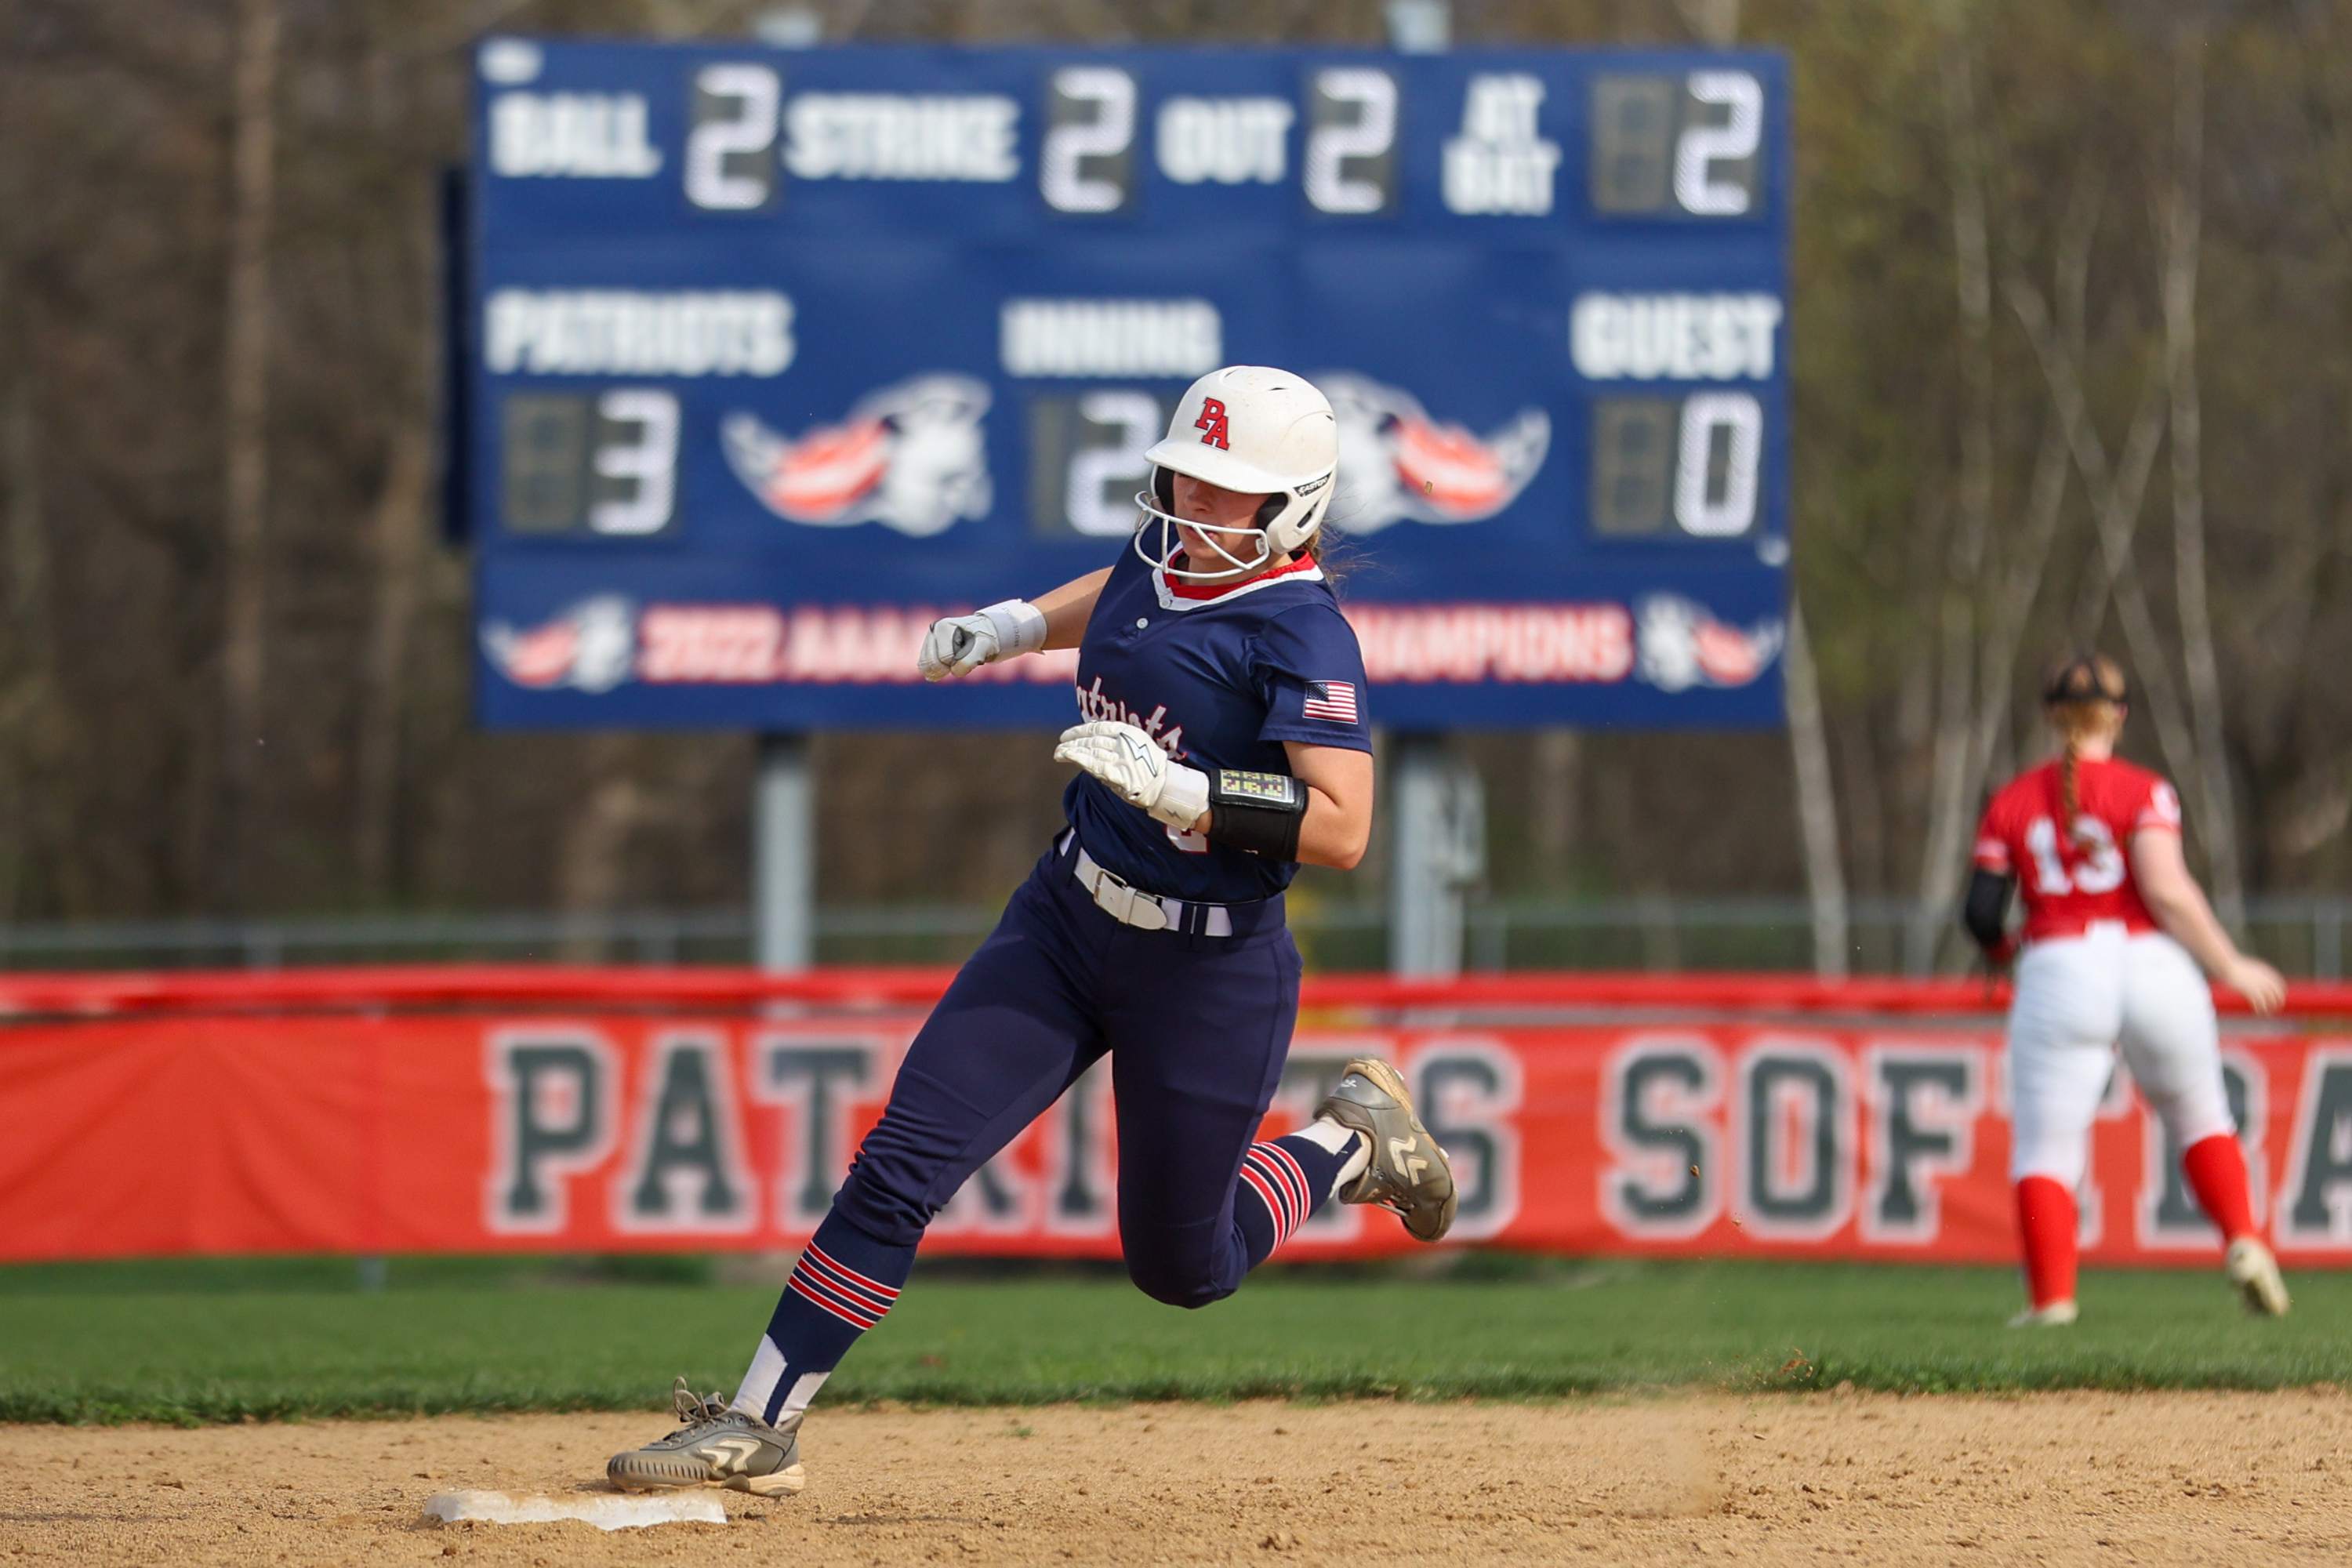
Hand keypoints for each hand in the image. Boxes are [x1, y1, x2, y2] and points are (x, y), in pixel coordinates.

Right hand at [918, 613, 997, 680]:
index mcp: (944, 626)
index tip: (969, 653)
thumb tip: (954, 671)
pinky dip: (935, 672)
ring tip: (954, 663)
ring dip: (941, 671)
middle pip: (933, 663)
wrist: (982, 634)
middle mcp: (933, 630)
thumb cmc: (983, 639)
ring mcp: (928, 638)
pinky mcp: (926, 647)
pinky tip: (946, 667)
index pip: (946, 657)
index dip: (959, 662)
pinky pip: (923, 667)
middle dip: (948, 667)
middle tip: (961, 659)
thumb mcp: (984, 647)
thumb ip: (970, 660)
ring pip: (925, 667)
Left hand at [1054, 721, 1208, 828]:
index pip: (1097, 728)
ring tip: (1058, 753)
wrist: (1166, 787)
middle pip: (1091, 740)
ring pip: (1090, 751)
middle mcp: (1124, 743)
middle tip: (1059, 747)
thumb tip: (1094, 739)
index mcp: (1128, 732)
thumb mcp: (1137, 745)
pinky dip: (1080, 760)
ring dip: (1071, 751)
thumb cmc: (1150, 767)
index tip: (1066, 735)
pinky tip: (1068, 757)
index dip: (1079, 730)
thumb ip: (1118, 740)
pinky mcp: (1119, 774)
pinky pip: (1095, 765)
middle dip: (1072, 742)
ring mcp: (1121, 759)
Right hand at [2222, 956, 2286, 1014]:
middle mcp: (2265, 979)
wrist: (2228, 965)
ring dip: (2270, 1008)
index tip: (2278, 999)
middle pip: (2277, 993)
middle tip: (2275, 1008)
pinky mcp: (2250, 990)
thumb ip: (2257, 974)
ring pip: (2269, 1000)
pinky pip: (2259, 1002)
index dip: (2280, 993)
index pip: (2279, 985)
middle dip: (2277, 1002)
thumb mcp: (2250, 968)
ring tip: (2267, 1013)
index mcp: (2266, 973)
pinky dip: (2260, 1008)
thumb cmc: (2235, 967)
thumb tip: (2257, 980)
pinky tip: (2258, 1012)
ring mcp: (2258, 985)